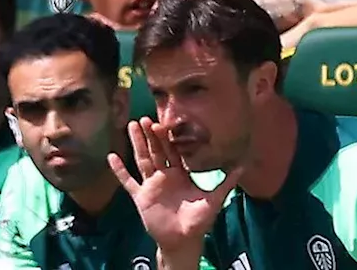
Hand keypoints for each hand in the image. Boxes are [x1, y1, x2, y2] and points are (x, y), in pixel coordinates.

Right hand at [109, 118, 242, 255]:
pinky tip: (112, 157)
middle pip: (157, 151)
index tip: (164, 122)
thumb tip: (243, 164)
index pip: (174, 151)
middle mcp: (165, 175)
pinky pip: (128, 182)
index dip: (169, 137)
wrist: (184, 239)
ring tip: (132, 126)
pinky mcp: (141, 197)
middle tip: (146, 118)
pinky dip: (120, 171)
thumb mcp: (215, 199)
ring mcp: (152, 185)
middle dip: (151, 135)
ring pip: (142, 160)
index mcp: (181, 173)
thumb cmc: (199, 220)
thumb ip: (227, 181)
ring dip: (137, 144)